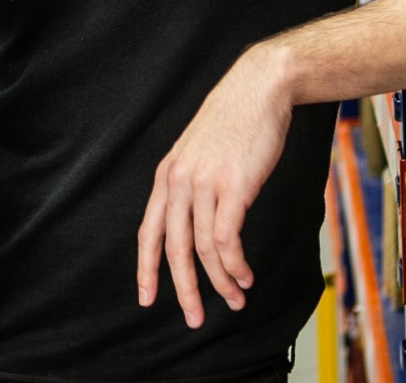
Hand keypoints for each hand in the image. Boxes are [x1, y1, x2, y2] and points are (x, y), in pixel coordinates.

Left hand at [137, 46, 291, 327]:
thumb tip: (195, 220)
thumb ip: (192, 184)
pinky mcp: (233, 187)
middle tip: (192, 319)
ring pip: (203, 250)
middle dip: (184, 290)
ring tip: (235, 299)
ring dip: (220, 281)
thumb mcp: (199, 151)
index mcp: (167, 176)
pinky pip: (226, 239)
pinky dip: (234, 265)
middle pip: (173, 250)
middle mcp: (179, 182)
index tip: (146, 298)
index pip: (148, 232)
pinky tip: (244, 276)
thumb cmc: (235, 120)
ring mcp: (204, 184)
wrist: (259, 87)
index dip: (146, 269)